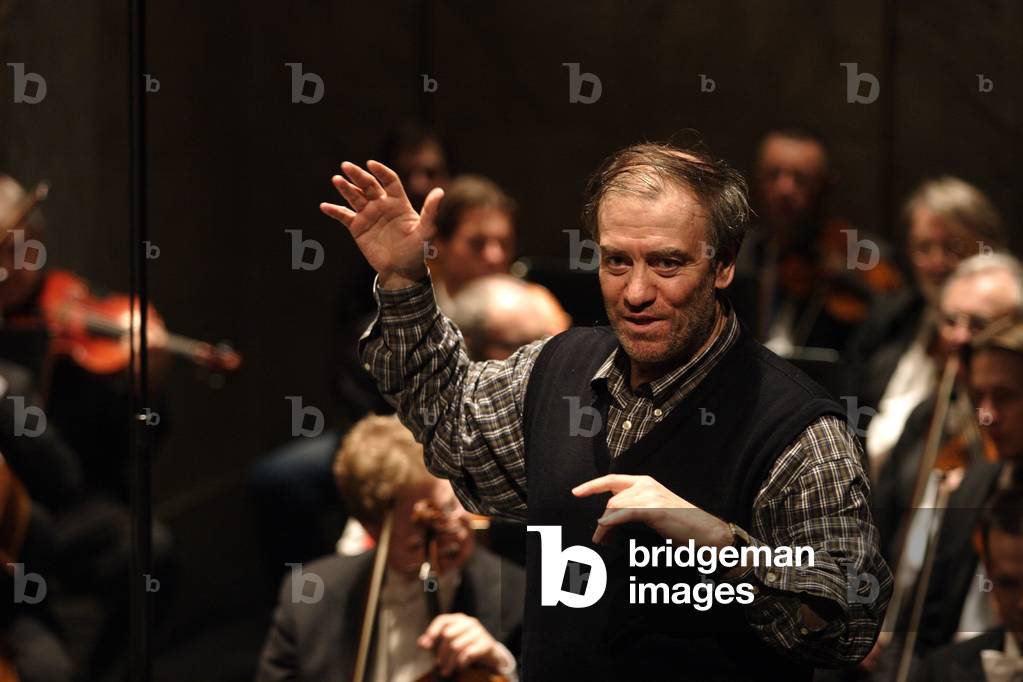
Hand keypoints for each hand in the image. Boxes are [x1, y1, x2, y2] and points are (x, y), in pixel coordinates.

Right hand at [320, 160, 443, 288]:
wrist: (402, 270)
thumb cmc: (417, 250)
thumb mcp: (426, 231)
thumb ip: (430, 211)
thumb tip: (440, 192)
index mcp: (398, 202)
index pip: (389, 180)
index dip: (380, 171)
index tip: (371, 164)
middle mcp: (381, 205)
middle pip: (368, 185)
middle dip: (358, 175)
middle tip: (346, 166)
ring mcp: (368, 215)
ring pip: (354, 197)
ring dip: (345, 188)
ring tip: (336, 180)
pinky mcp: (357, 227)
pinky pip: (344, 216)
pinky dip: (334, 211)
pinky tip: (324, 206)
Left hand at [417, 613, 508, 675]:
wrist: (491, 653)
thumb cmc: (468, 646)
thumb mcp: (452, 641)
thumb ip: (436, 641)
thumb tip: (421, 643)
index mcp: (459, 619)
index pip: (442, 620)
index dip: (432, 631)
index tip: (426, 646)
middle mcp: (469, 622)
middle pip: (448, 635)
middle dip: (441, 653)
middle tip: (439, 665)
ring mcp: (479, 632)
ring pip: (456, 646)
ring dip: (449, 662)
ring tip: (446, 671)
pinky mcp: (486, 643)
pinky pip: (468, 654)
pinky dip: (461, 663)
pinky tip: (460, 667)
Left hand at [572, 474, 731, 547]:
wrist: (706, 532)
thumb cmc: (682, 525)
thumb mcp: (655, 511)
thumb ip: (635, 508)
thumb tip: (610, 517)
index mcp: (646, 482)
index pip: (612, 480)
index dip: (592, 485)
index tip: (576, 492)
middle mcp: (646, 485)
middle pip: (611, 499)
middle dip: (601, 519)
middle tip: (599, 537)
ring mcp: (650, 495)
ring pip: (614, 507)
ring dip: (604, 526)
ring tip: (602, 540)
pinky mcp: (653, 509)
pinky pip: (623, 514)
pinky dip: (610, 523)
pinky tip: (604, 531)